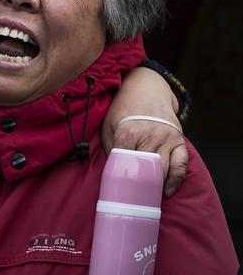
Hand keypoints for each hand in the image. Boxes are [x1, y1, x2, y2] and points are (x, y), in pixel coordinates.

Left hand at [102, 67, 187, 196]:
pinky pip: (181, 164)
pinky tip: (167, 191)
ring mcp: (166, 137)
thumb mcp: (108, 125)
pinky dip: (176, 179)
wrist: (145, 89)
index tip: (118, 192)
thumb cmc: (123, 110)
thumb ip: (111, 148)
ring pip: (164, 169)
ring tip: (148, 199)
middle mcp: (149, 135)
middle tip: (133, 201)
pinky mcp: (178, 139)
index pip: (125, 161)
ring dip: (157, 186)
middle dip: (140, 187)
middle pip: (146, 169)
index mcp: (128, 132)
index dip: (121, 178)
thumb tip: (114, 172)